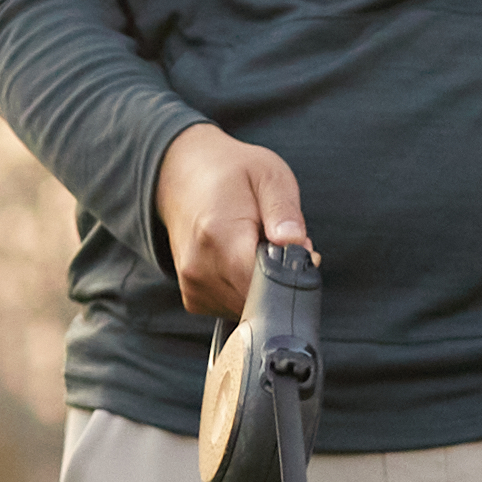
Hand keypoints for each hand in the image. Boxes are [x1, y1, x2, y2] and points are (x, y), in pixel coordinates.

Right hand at [155, 123, 306, 320]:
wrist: (183, 176)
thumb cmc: (230, 173)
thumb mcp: (269, 175)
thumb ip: (284, 211)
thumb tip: (296, 243)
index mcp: (219, 235)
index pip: (265, 282)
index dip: (291, 270)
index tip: (298, 249)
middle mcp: (200, 267)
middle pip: (258, 299)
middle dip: (278, 278)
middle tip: (276, 242)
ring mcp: (194, 285)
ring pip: (247, 307)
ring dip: (261, 285)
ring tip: (255, 247)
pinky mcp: (194, 298)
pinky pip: (232, 308)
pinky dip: (244, 290)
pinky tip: (240, 261)